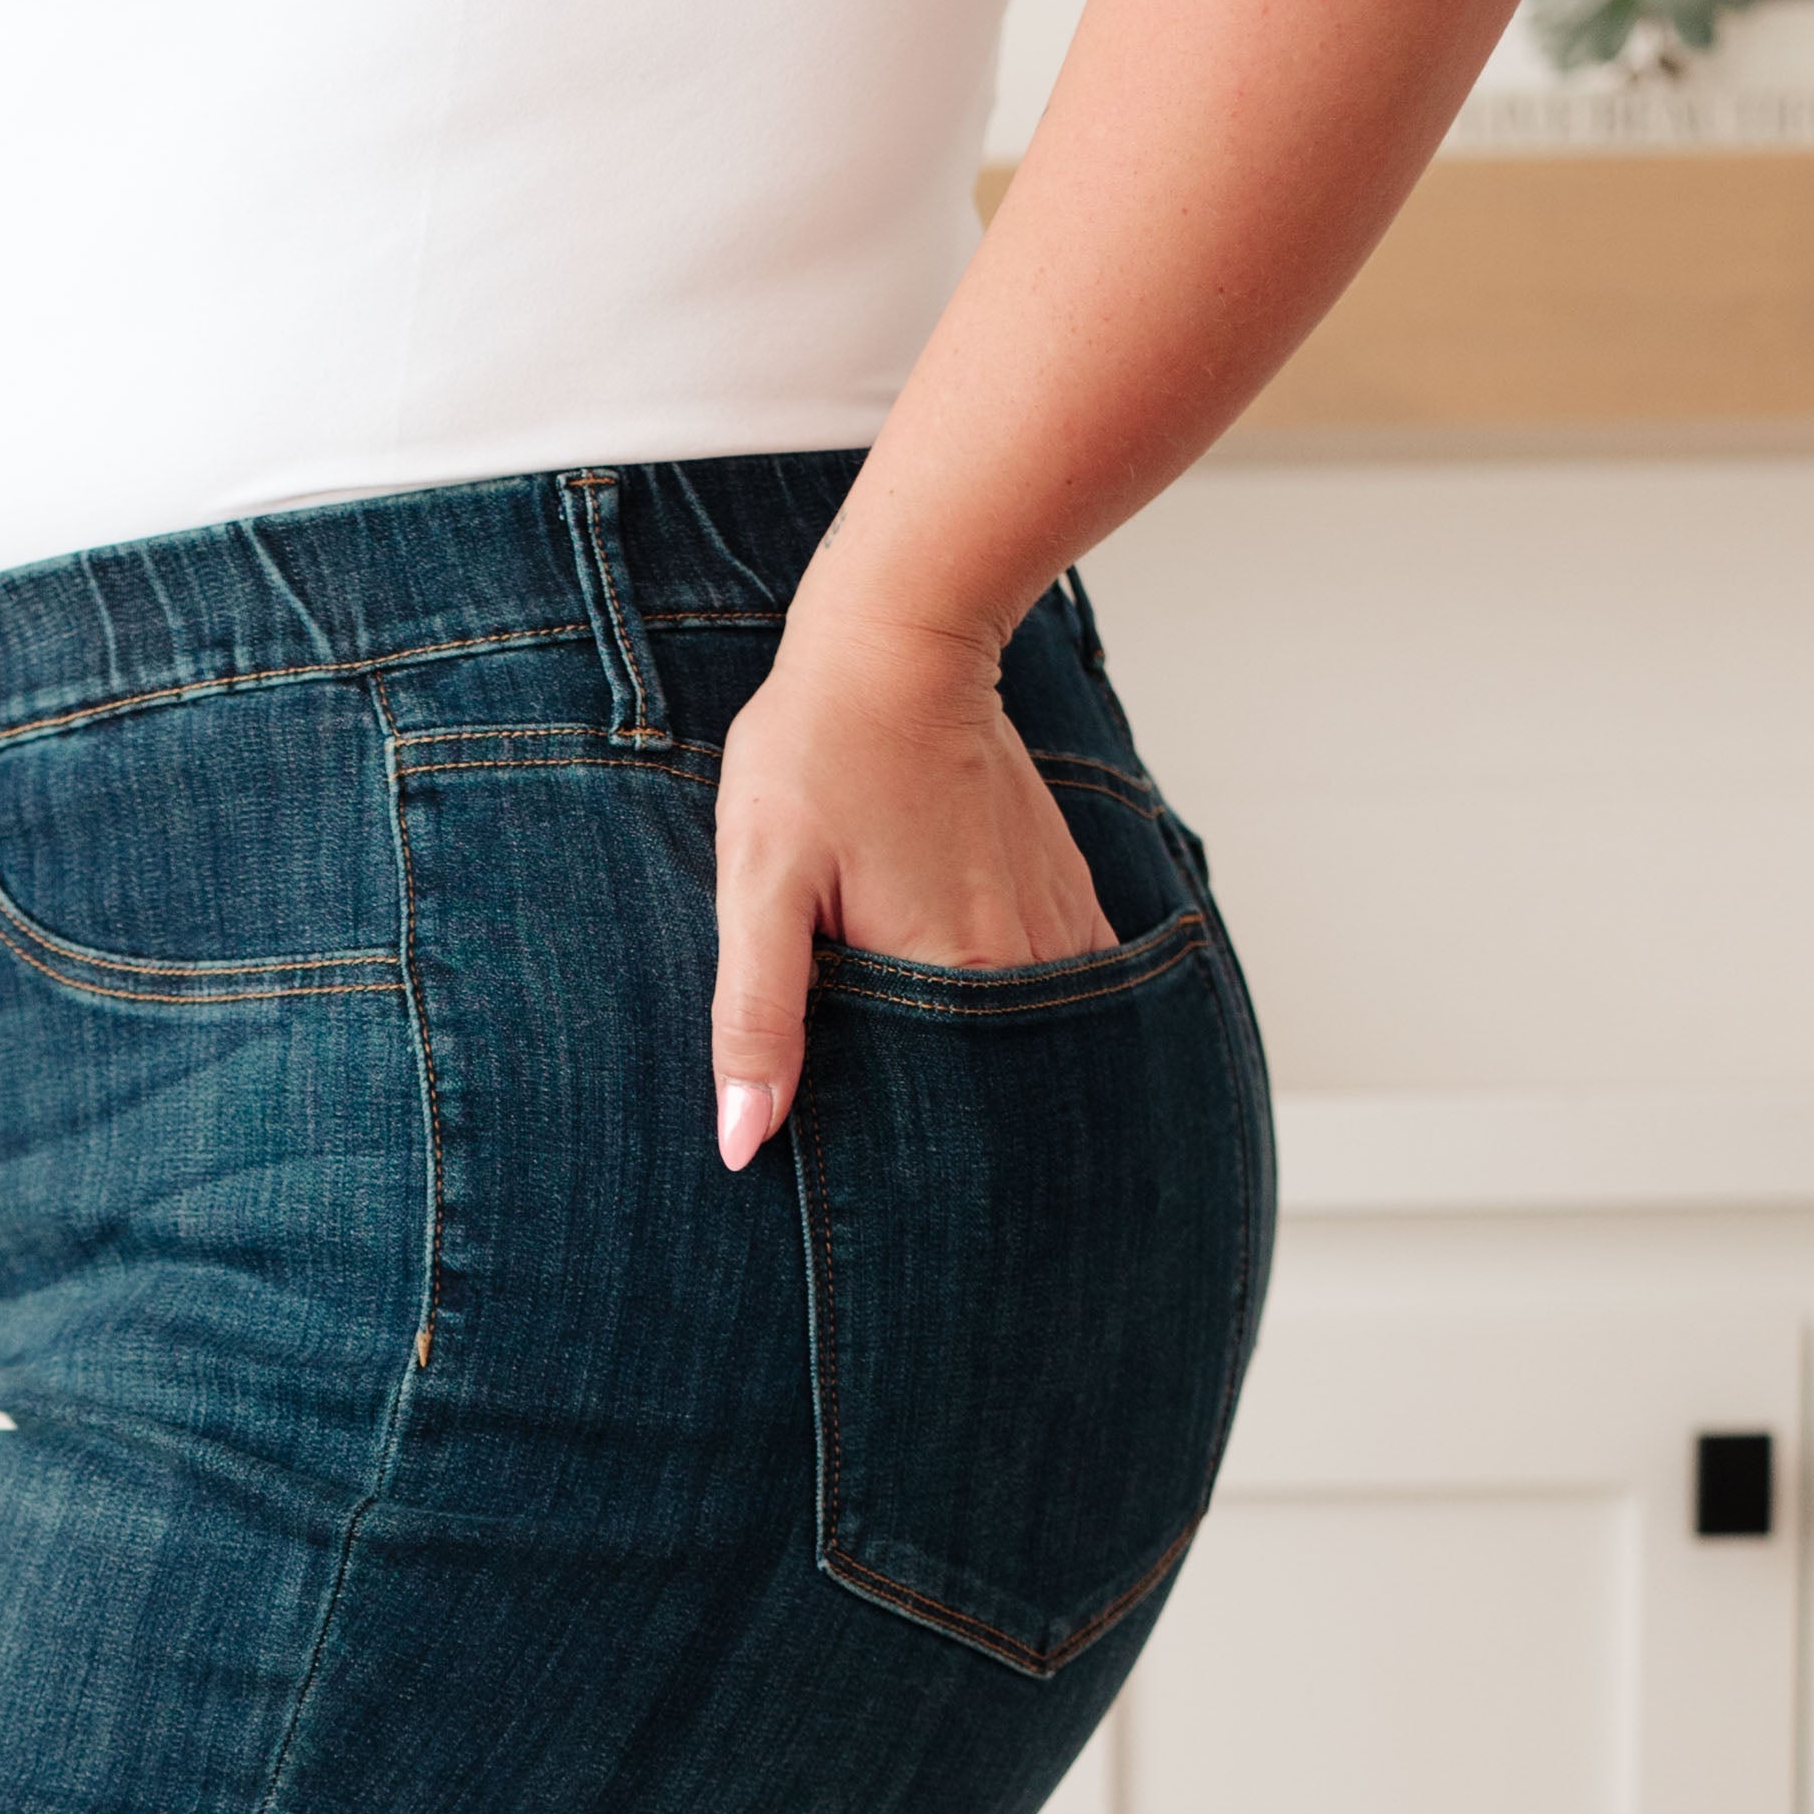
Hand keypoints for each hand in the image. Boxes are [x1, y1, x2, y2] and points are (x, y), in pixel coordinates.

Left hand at [709, 598, 1112, 1170]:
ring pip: (1027, 1040)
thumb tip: (745, 1142)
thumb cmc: (818, 750)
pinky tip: (977, 1013)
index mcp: (952, 970)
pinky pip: (1061, 985)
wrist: (902, 639)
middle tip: (894, 1131)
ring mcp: (1060, 924)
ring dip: (985, 1065)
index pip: (936, 1115)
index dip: (896, 1155)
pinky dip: (1023, 1015)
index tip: (865, 1174)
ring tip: (931, 1072)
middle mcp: (1026, 960)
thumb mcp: (760, 885)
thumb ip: (757, 1017)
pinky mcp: (1068, 892)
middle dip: (946, 1121)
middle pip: (987, 1083)